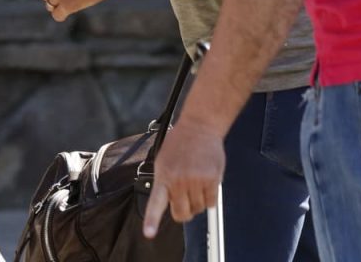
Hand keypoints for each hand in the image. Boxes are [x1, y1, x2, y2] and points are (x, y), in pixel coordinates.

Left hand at [143, 119, 226, 237]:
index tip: (149, 234)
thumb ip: (166, 182)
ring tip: (196, 182)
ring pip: (198, 209)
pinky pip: (211, 202)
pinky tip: (207, 182)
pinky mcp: (211, 179)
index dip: (152, 220)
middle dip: (184, 211)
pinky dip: (210, 197)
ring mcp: (195, 181)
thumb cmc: (180, 144)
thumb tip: (172, 204)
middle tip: (185, 198)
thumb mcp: (163, 161)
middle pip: (182, 214)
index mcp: (163, 177)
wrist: (199, 127)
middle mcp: (178, 181)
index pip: (156, 203)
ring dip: (198, 202)